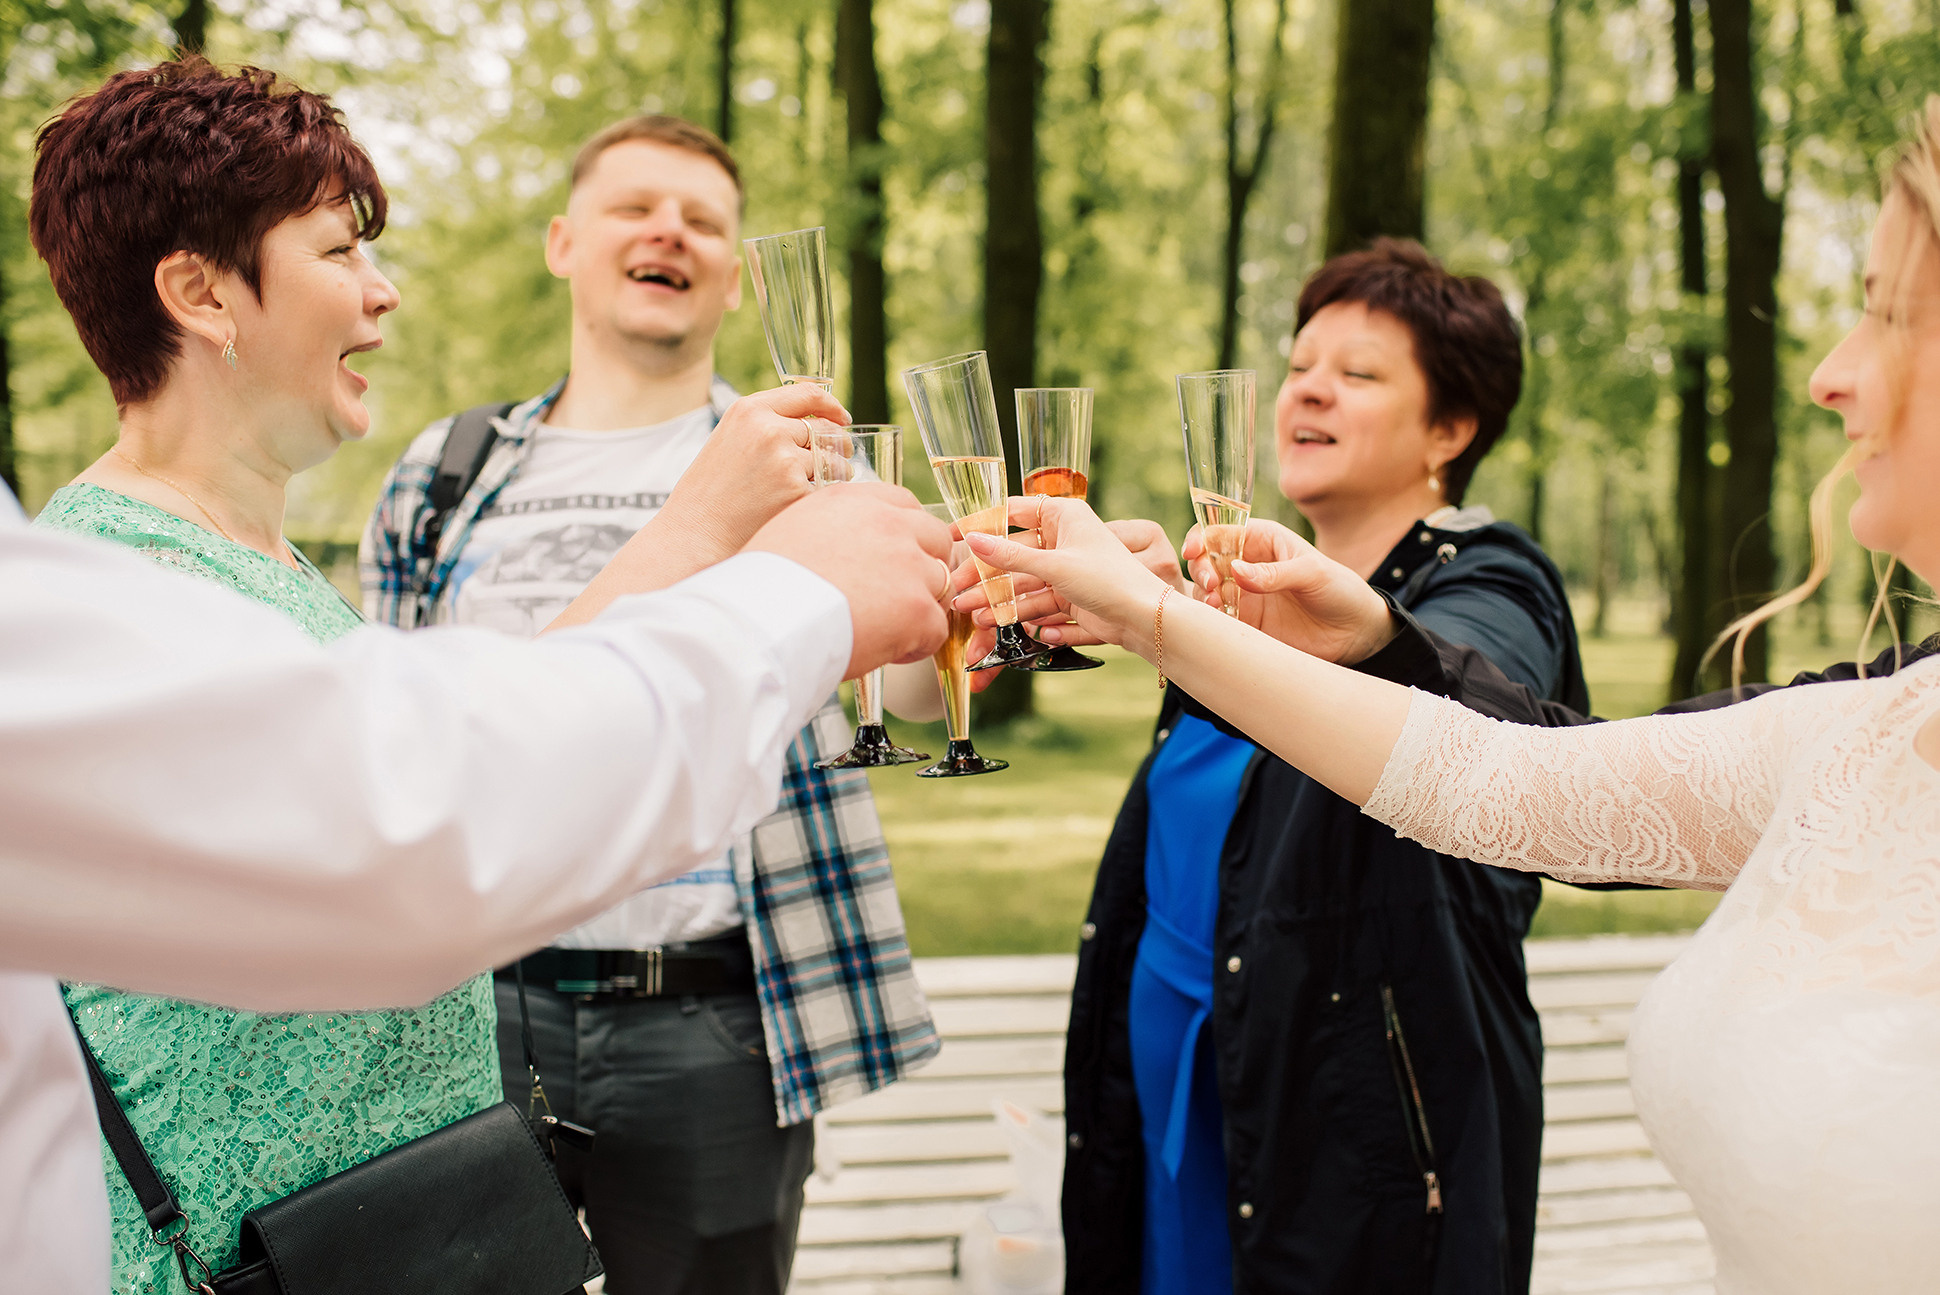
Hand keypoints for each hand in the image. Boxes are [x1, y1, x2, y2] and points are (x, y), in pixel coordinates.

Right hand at [656, 384, 848, 559]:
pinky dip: (822, 498)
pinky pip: (827, 489)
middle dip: (837, 446)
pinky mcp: (795, 490)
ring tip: (818, 486)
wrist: (695, 532)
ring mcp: (784, 460)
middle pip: (826, 430)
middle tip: (838, 460)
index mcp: (750, 410)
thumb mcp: (730, 438)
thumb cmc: (711, 491)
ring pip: (832, 461)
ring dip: (835, 474)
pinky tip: (802, 506)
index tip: (842, 418)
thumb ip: (766, 424)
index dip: (832, 406)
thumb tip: (815, 423)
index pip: (808, 394)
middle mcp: (769, 429)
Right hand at [748, 482, 952, 677]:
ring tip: (883, 630)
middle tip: (897, 597)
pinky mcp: (917, 609)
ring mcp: (909, 566)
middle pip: (935, 539)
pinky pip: (936, 629)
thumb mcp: (792, 531)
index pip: (904, 505)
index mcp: (854, 501)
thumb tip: (841, 547)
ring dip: (917, 608)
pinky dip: (916, 645)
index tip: (894, 558)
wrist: (759, 624)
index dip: (905, 535)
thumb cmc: (760, 587)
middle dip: (922, 568)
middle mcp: (888, 524)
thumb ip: (831, 529)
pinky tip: (885, 652)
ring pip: (939, 586)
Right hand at [956, 498, 1171, 651]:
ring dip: (995, 595)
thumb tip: (973, 540)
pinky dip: (1015, 609)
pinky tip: (993, 620)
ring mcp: (1064, 566)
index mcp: (1063, 515)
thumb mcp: (1054, 565)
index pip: (1012, 513)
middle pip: (1012, 551)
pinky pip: (1034, 597)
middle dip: (984, 571)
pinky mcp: (1067, 592)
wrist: (1143, 616)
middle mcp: (1062, 537)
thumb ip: (1010, 555)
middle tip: (957, 586)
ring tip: (968, 609)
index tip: (953, 536)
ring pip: (1021, 578)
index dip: (981, 524)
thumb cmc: (1109, 579)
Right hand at [1181, 519, 1396, 663]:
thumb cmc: (1339, 589)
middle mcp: (1247, 565)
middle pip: (1206, 560)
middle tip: (1211, 585)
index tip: (1195, 550)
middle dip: (1200, 569)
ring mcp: (1244, 595)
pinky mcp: (1246, 623)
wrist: (1356, 632)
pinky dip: (1211, 620)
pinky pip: (1217, 619)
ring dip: (1203, 596)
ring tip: (1216, 605)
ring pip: (1206, 591)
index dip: (1202, 537)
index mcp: (1262, 540)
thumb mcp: (1312, 573)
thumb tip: (1235, 571)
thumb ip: (1274, 573)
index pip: (1221, 531)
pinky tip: (1221, 622)